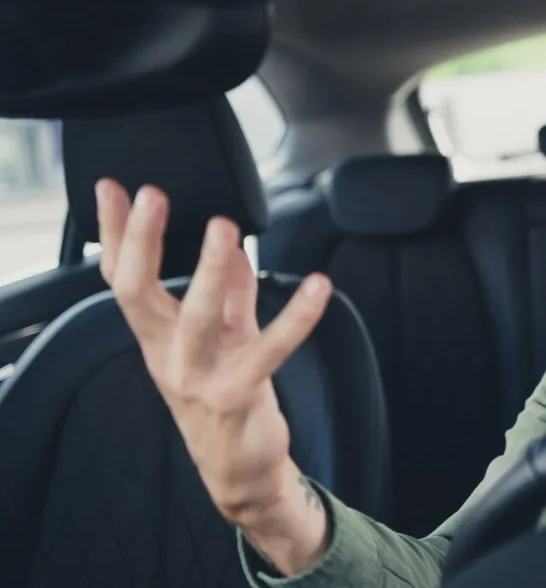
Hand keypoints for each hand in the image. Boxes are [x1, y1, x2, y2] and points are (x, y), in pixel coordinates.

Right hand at [96, 179, 332, 573]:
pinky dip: (296, 317)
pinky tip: (319, 288)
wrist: (241, 470)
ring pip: (196, 317)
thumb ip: (229, 292)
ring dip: (207, 270)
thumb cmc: (229, 395)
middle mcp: (168, 355)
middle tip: (152, 195)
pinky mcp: (238, 396)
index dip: (118, 234)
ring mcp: (198, 378)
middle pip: (139, 293)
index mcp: (157, 337)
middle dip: (143, 241)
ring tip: (223, 228)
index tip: (114, 187)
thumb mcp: (224, 338)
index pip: (123, 279)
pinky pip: (268, 350)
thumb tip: (234, 246)